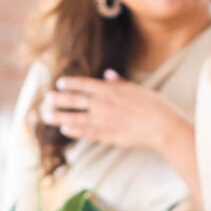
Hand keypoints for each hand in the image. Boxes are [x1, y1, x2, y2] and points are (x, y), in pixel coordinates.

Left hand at [40, 72, 186, 148]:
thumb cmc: (155, 106)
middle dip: (59, 99)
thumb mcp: (138, 89)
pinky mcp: (108, 135)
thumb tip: (109, 75)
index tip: (60, 83)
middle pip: (75, 100)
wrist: (163, 126)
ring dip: (60, 116)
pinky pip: (87, 133)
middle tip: (47, 99)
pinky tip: (64, 131)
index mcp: (111, 90)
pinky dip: (74, 131)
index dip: (71, 83)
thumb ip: (120, 83)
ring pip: (76, 118)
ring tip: (47, 116)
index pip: (85, 84)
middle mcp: (103, 104)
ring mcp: (104, 120)